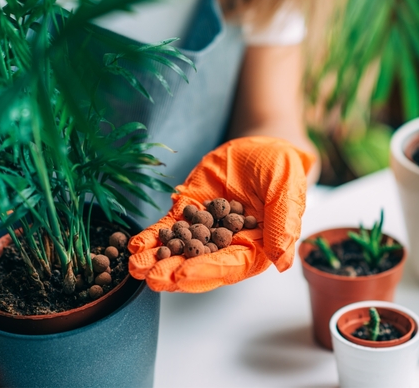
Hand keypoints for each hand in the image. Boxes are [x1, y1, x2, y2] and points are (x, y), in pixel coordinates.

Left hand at [128, 136, 314, 292]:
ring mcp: (205, 228)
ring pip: (180, 248)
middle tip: (151, 277)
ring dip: (157, 258)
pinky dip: (152, 236)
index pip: (230, 265)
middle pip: (199, 263)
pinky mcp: (189, 211)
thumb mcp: (288, 191)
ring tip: (135, 265)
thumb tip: (283, 262)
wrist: (260, 146)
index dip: (207, 271)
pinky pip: (169, 226)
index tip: (183, 275)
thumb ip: (284, 224)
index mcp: (255, 246)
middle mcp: (227, 243)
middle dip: (174, 271)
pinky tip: (136, 244)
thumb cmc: (281, 169)